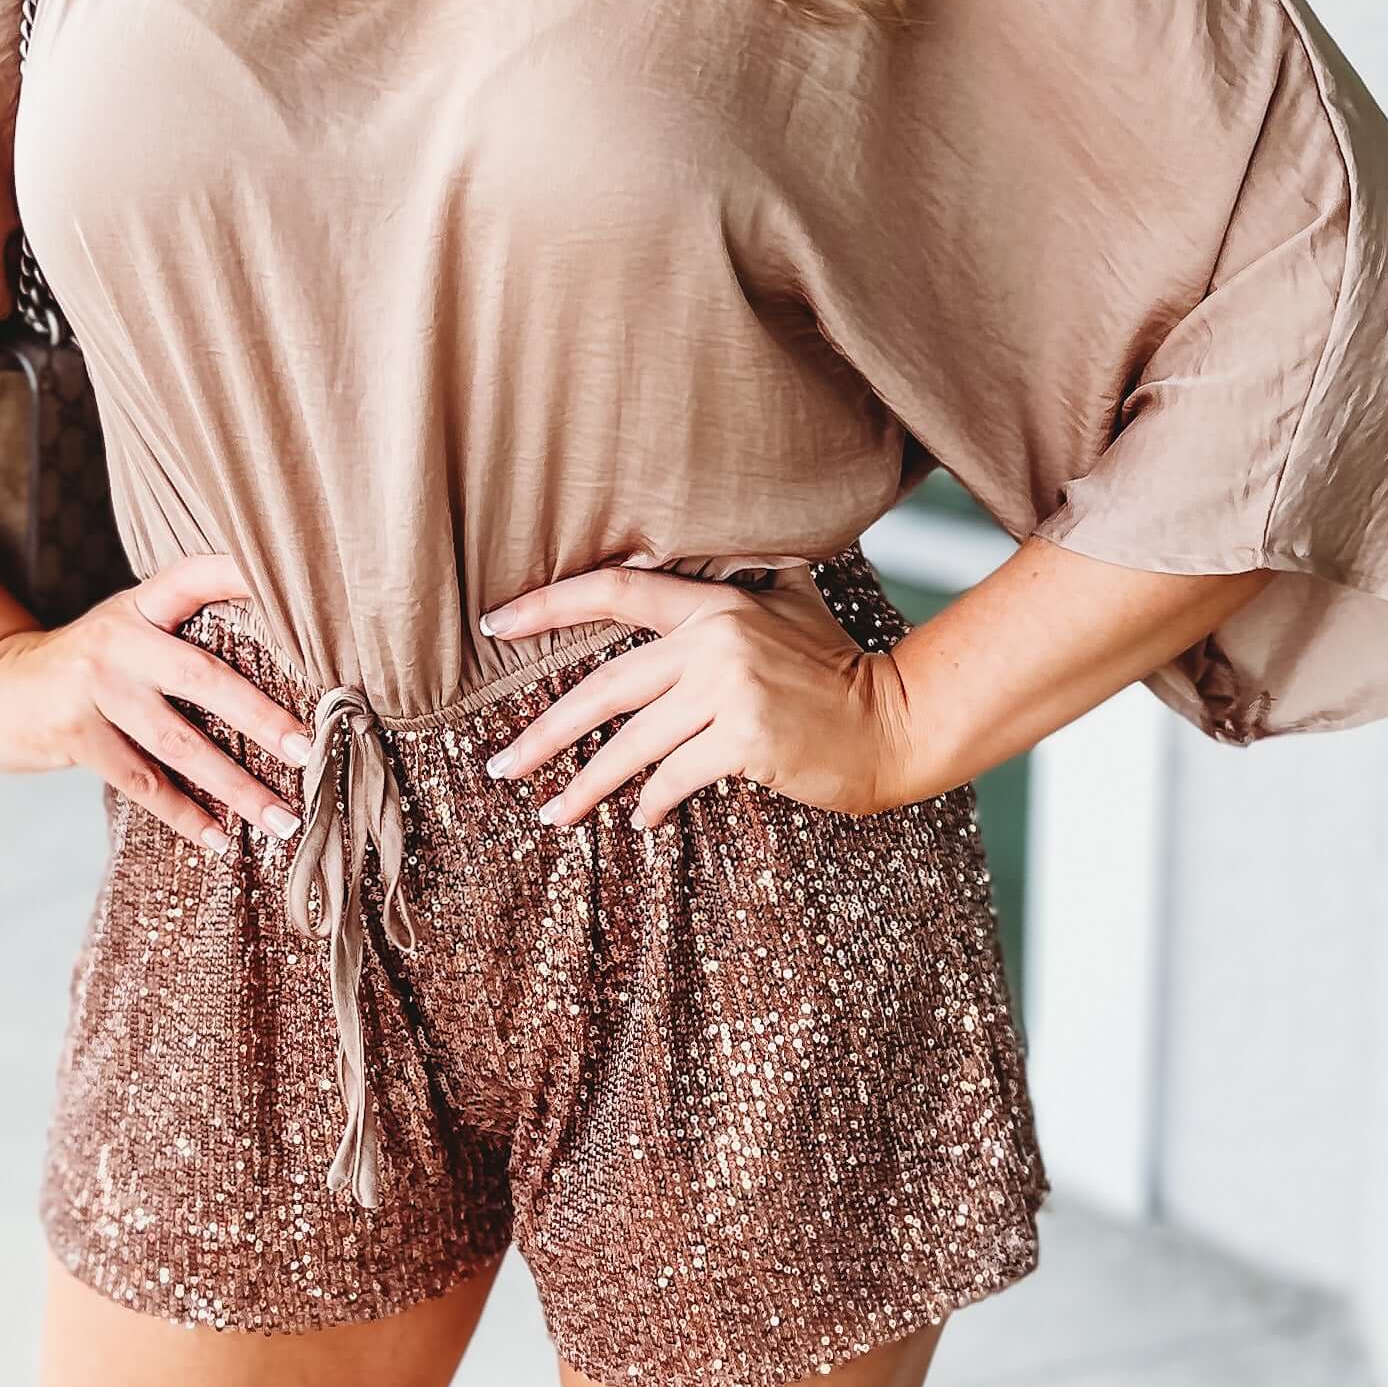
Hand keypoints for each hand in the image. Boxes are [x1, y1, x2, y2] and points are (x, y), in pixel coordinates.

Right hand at [0, 550, 311, 858]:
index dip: (242, 577)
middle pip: (204, 677)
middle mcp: (119, 639)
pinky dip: (185, 814)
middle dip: (262, 718)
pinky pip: (143, 782)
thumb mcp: (130, 629)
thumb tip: (285, 663)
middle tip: (308, 750)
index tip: (298, 594)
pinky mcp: (75, 734)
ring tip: (282, 819)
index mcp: (142, 605)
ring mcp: (94, 688)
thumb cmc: (90, 665)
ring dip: (235, 786)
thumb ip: (186, 632)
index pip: (196, 577)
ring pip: (179, 743)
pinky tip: (221, 839)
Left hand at [477, 565, 915, 830]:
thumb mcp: (790, 608)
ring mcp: (730, 689)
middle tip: (501, 763)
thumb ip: (737, 590)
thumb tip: (686, 565)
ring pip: (631, 743)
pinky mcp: (746, 738)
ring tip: (550, 813)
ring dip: (584, 785)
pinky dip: (649, 804)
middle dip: (545, 731)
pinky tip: (637, 822)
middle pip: (604, 687)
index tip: (493, 626)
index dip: (547, 605)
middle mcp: (716, 640)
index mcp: (716, 604)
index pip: (614, 591)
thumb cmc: (837, 673)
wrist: (895, 724)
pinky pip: (674, 778)